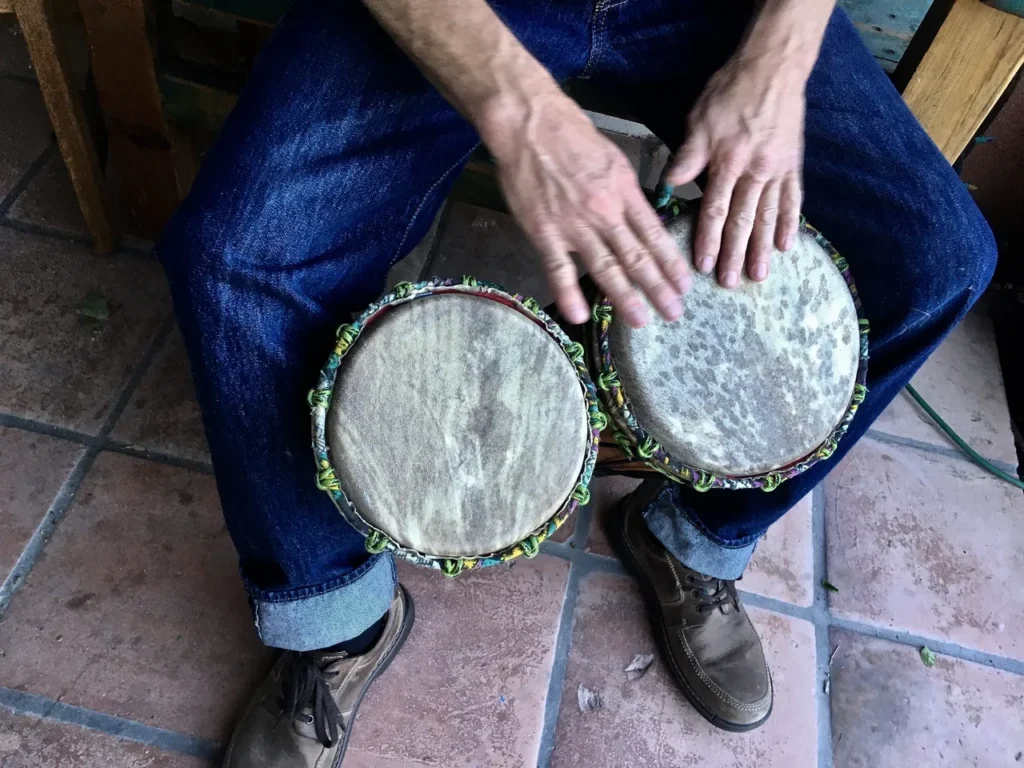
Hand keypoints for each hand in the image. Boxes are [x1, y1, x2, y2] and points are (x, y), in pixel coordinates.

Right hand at [482, 88, 691, 326]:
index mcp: (624, 192)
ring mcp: (574, 225)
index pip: (654, 235)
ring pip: (606, 268)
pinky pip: (559, 269)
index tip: (684, 284)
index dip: (670, 263)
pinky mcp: (545, 232)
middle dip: (658, 288)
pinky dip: (570, 293)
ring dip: (625, 297)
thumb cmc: (571, 135)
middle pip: (636, 257)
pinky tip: (580, 315)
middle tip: (674, 313)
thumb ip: (626, 192)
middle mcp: (604, 213)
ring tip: (641, 320)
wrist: (530, 125)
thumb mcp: (613, 158)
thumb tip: (641, 217)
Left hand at [663, 55, 805, 287]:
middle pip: (743, 220)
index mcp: (728, 163)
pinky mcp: (792, 165)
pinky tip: (787, 246)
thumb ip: (687, 157)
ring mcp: (777, 170)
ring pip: (769, 216)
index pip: (715, 209)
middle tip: (731, 283)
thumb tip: (667, 186)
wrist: (773, 69)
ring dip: (762, 247)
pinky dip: (790, 223)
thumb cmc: (729, 93)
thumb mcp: (700, 121)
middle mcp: (755, 172)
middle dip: (736, 254)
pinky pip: (793, 199)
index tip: (704, 265)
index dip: (709, 239)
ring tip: (760, 275)